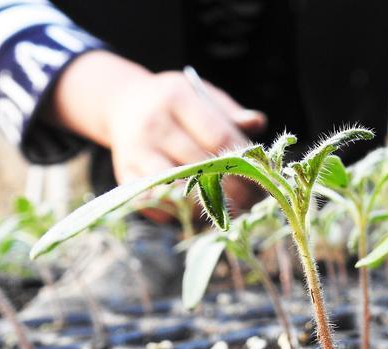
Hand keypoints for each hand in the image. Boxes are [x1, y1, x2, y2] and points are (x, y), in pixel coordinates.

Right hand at [52, 51, 264, 207]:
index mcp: (176, 100)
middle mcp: (152, 126)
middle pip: (201, 168)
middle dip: (233, 189)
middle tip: (254, 201)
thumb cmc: (177, 103)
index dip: (244, 161)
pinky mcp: (125, 177)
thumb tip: (258, 123)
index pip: (218, 137)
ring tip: (231, 209)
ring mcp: (135, 153)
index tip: (263, 175)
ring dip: (208, 206)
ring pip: (178, 191)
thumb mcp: (203, 95)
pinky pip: (157, 205)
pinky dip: (180, 213)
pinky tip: (200, 211)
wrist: (125, 103)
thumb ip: (231, 113)